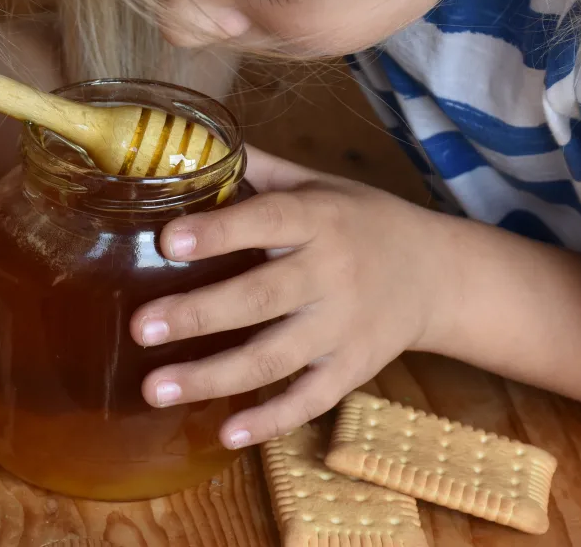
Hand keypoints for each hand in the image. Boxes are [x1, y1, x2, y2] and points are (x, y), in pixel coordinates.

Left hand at [131, 148, 454, 447]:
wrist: (440, 274)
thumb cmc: (362, 221)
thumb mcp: (320, 184)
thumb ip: (260, 171)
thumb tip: (191, 146)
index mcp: (320, 218)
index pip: (266, 221)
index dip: (219, 232)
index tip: (167, 241)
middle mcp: (333, 273)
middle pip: (261, 298)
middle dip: (198, 315)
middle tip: (140, 328)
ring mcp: (344, 328)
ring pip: (275, 357)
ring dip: (214, 376)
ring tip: (155, 389)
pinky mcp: (353, 370)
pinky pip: (310, 400)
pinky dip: (271, 420)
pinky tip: (225, 433)